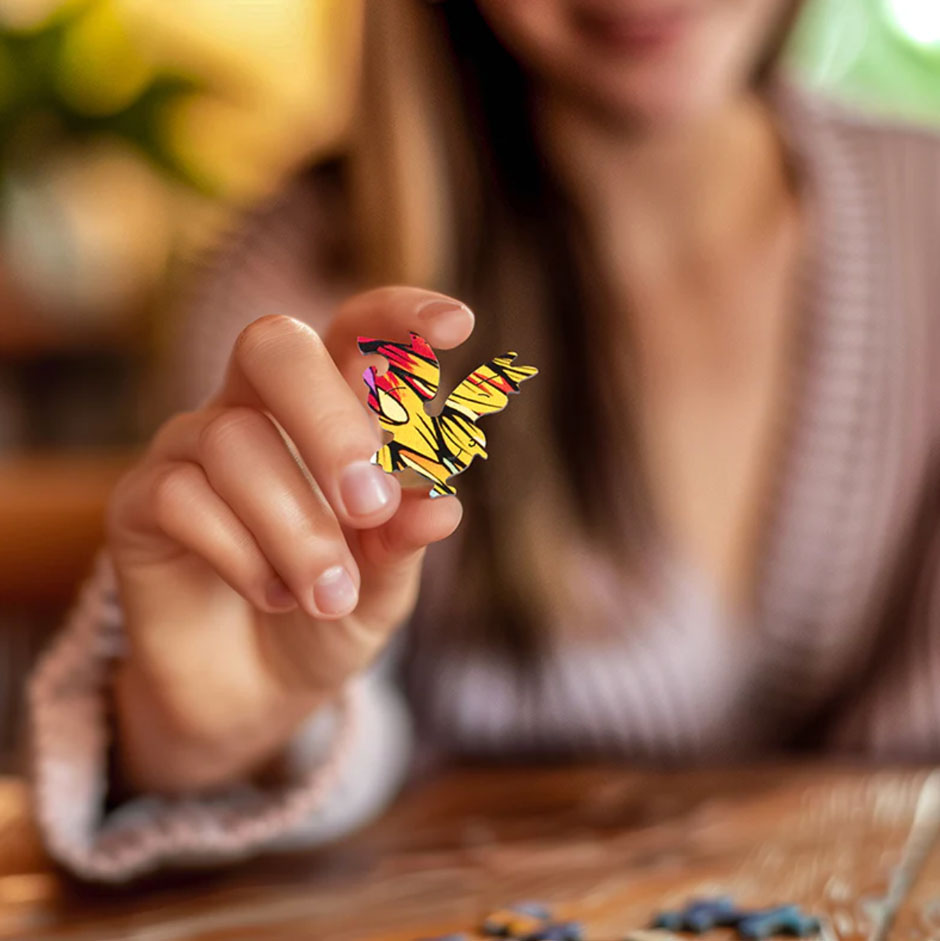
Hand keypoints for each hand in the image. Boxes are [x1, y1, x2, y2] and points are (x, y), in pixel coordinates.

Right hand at [107, 288, 472, 792]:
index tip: (458, 325)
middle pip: (273, 347)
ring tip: (331, 595)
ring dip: (296, 528)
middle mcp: (256, 412)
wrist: (257, 695)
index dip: (399, 318)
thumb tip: (441, 504)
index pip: (354, 333)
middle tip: (369, 505)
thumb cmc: (330, 617)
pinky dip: (242, 554)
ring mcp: (191, 451)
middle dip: (329, 419)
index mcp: (329, 414)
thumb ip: (405, 542)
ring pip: (233, 439)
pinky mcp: (141, 502)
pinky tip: (272, 593)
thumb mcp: (385, 588)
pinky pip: (182, 497)